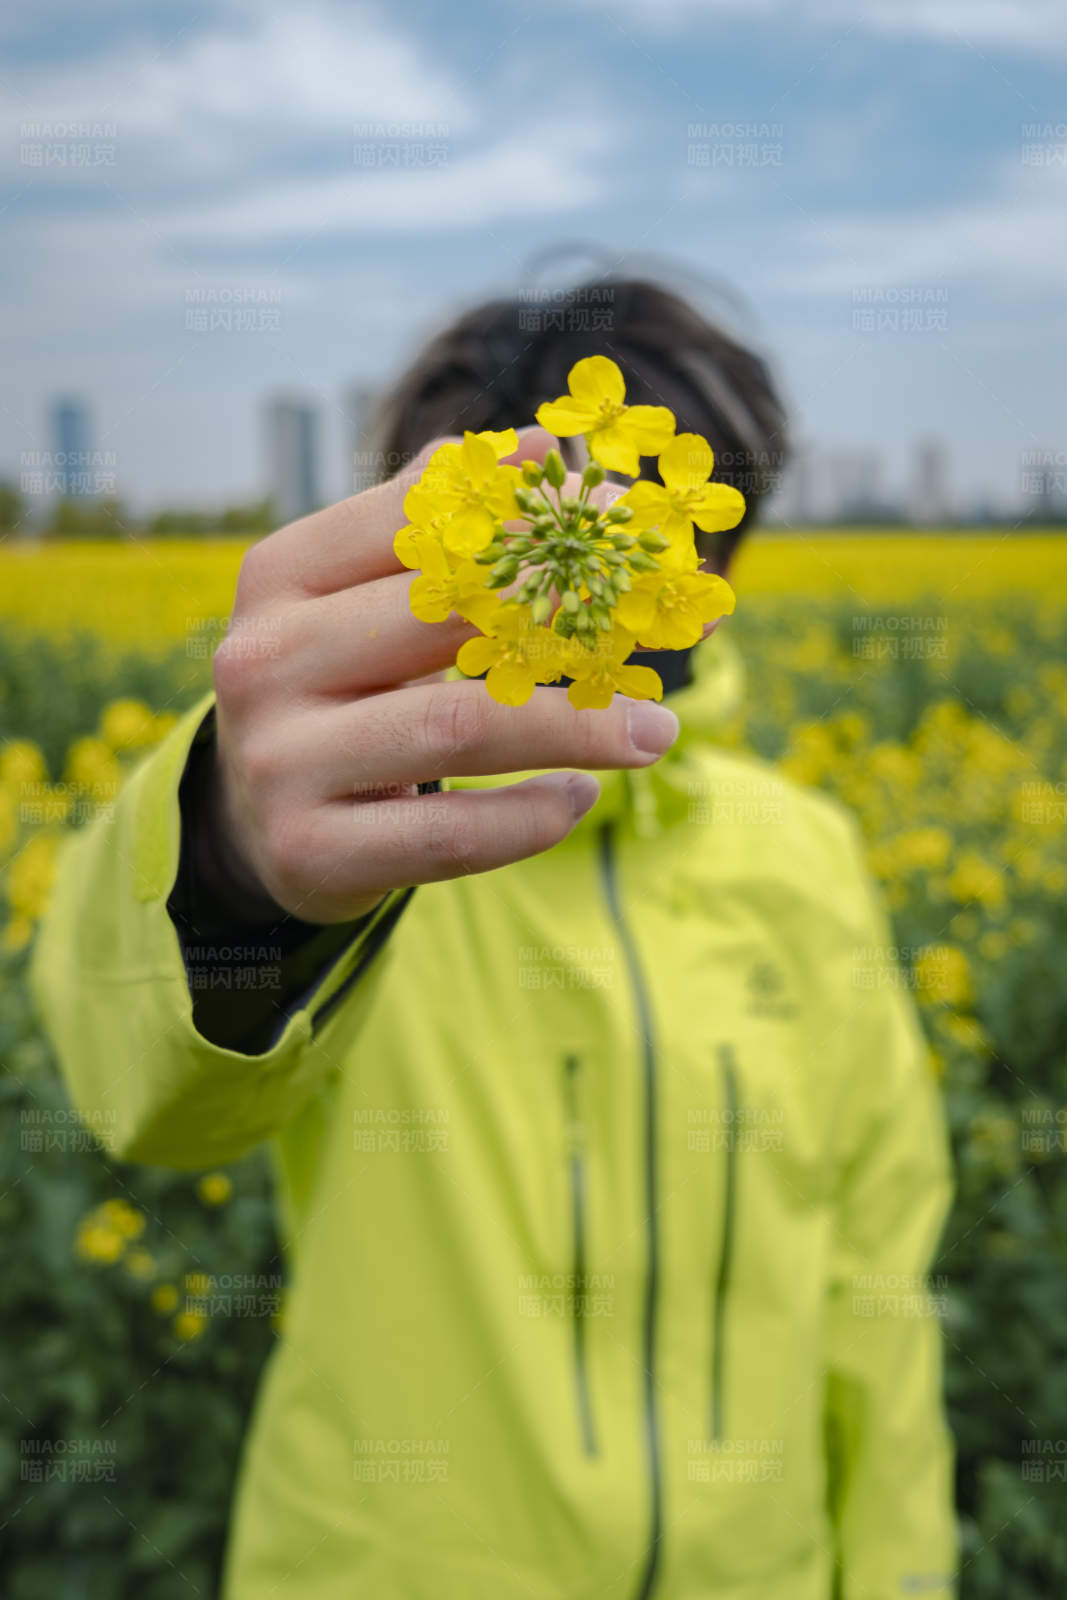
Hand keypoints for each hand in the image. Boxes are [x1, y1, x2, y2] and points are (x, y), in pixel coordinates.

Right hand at [210, 429, 679, 922]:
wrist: (254, 826)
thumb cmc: (338, 691)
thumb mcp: (360, 601)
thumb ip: (435, 527)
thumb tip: (536, 446)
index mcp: (280, 578)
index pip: (416, 526)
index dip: (528, 519)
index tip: (616, 525)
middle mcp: (265, 663)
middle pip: (445, 621)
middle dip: (568, 618)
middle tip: (654, 628)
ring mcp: (280, 763)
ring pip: (457, 729)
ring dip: (577, 728)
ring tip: (656, 732)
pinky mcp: (311, 851)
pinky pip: (449, 834)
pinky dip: (530, 817)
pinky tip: (579, 797)